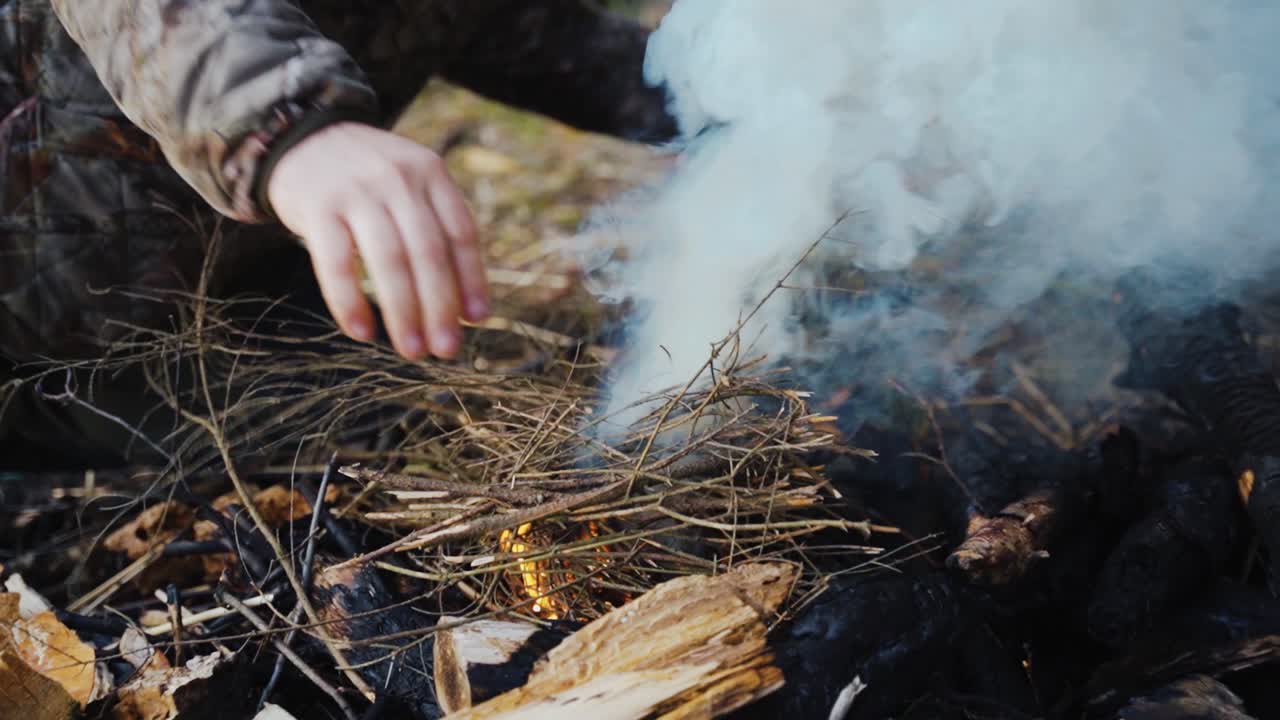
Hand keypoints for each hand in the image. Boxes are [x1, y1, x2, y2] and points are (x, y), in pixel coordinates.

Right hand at [266, 121, 488, 358]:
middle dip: (440, 306)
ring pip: (389, 260)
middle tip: (447, 348)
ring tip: (413, 350)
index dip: (471, 279)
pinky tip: (362, 332)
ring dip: (403, 312)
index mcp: (430, 173)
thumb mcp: (410, 184)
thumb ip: (436, 228)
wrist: (301, 138)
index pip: (460, 233)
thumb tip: (464, 307)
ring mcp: (356, 191)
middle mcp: (397, 179)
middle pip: (428, 252)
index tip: (475, 320)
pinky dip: (350, 302)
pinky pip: (337, 263)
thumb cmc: (368, 179)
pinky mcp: (318, 207)